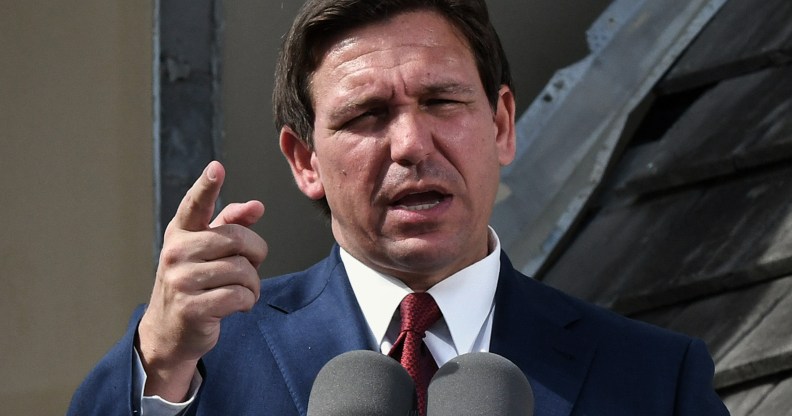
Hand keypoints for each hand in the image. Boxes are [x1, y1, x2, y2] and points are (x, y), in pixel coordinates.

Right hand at [137, 161, 267, 400]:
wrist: (169, 331)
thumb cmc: (194, 284)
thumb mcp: (206, 252)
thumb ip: (231, 226)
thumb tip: (256, 207)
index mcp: (180, 233)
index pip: (195, 205)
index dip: (207, 187)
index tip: (217, 168)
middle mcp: (176, 252)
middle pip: (237, 239)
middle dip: (256, 253)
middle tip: (252, 266)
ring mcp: (181, 280)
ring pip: (242, 270)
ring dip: (253, 283)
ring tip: (243, 290)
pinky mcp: (192, 307)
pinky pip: (239, 296)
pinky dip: (248, 301)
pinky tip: (239, 305)